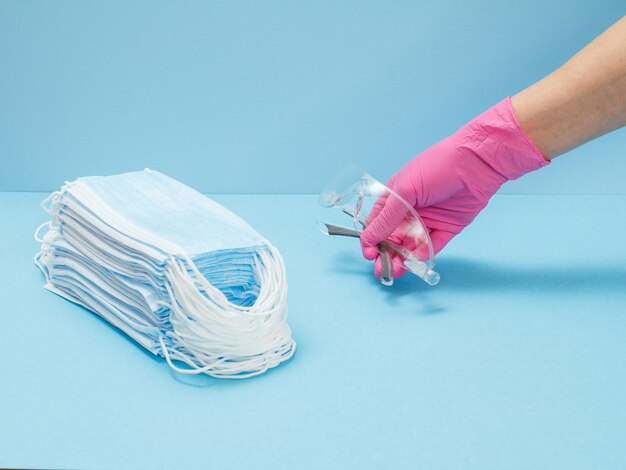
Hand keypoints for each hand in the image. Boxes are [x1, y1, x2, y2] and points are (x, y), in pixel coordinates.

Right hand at [360, 97, 548, 278]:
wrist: (476, 163)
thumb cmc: (436, 167)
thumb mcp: (404, 191)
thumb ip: (387, 218)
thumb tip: (368, 239)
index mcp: (394, 198)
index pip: (376, 223)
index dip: (371, 240)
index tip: (370, 254)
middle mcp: (409, 211)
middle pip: (392, 238)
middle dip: (385, 255)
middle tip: (381, 270)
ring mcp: (428, 220)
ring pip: (410, 245)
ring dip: (402, 258)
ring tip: (395, 271)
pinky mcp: (446, 228)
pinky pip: (432, 245)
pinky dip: (423, 254)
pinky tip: (416, 260)